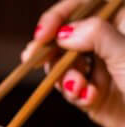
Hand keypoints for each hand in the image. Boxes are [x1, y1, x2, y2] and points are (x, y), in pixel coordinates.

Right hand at [23, 0, 124, 126]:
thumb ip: (95, 36)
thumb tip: (63, 33)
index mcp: (121, 22)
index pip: (83, 6)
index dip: (58, 16)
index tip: (43, 33)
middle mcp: (108, 42)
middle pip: (66, 36)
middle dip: (51, 49)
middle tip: (31, 58)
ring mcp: (99, 67)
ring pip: (62, 64)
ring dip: (65, 76)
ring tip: (79, 88)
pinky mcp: (91, 92)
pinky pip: (69, 88)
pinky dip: (74, 93)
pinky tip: (88, 97)